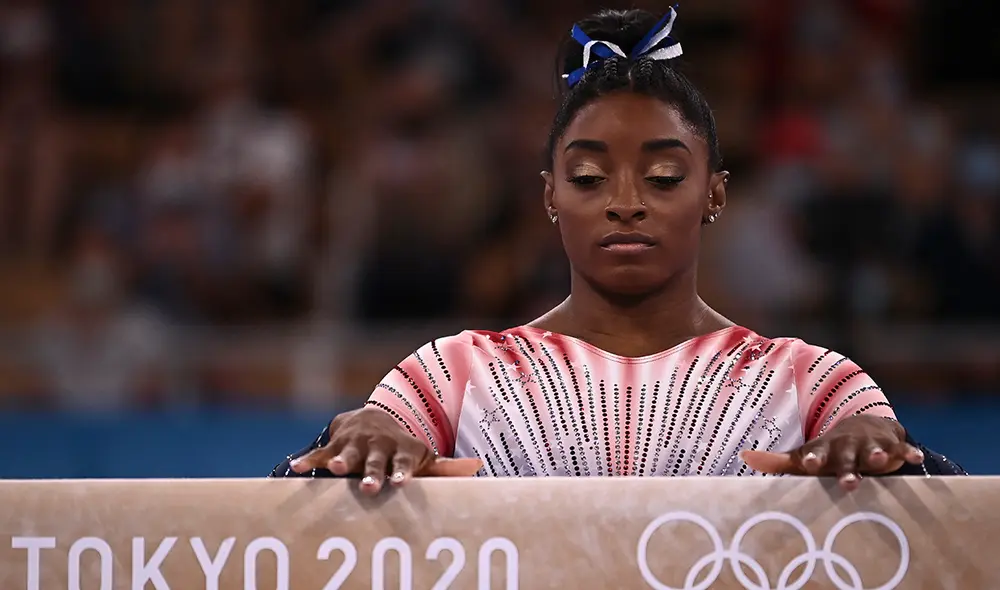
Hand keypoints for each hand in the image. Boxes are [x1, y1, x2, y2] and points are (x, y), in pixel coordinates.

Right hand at [289, 408, 481, 494]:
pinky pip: (320, 453)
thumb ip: (444, 468)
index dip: (403, 472)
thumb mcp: (421, 455)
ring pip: (348, 453)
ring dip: (341, 460)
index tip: (401, 483)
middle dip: (372, 473)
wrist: (373, 416)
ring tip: (334, 469)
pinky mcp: (335, 444)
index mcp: (402, 451)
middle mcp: (379, 446)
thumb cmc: (401, 449)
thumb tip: (475, 469)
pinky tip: (296, 468)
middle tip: (368, 487)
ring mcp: (356, 443)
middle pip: (376, 461)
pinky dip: (309, 460)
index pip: (405, 463)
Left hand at [740, 415, 924, 490]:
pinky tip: (915, 458)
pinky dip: (908, 452)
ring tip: (880, 460)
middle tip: (848, 482)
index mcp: (825, 449)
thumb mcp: (807, 454)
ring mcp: (870, 443)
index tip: (808, 464)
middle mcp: (847, 445)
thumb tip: (745, 457)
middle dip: (847, 469)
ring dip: (877, 454)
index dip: (812, 459)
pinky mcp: (891, 444)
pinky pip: (902, 448)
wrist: (862, 426)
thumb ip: (780, 461)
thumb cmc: (829, 451)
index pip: (816, 453)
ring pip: (874, 450)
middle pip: (846, 458)